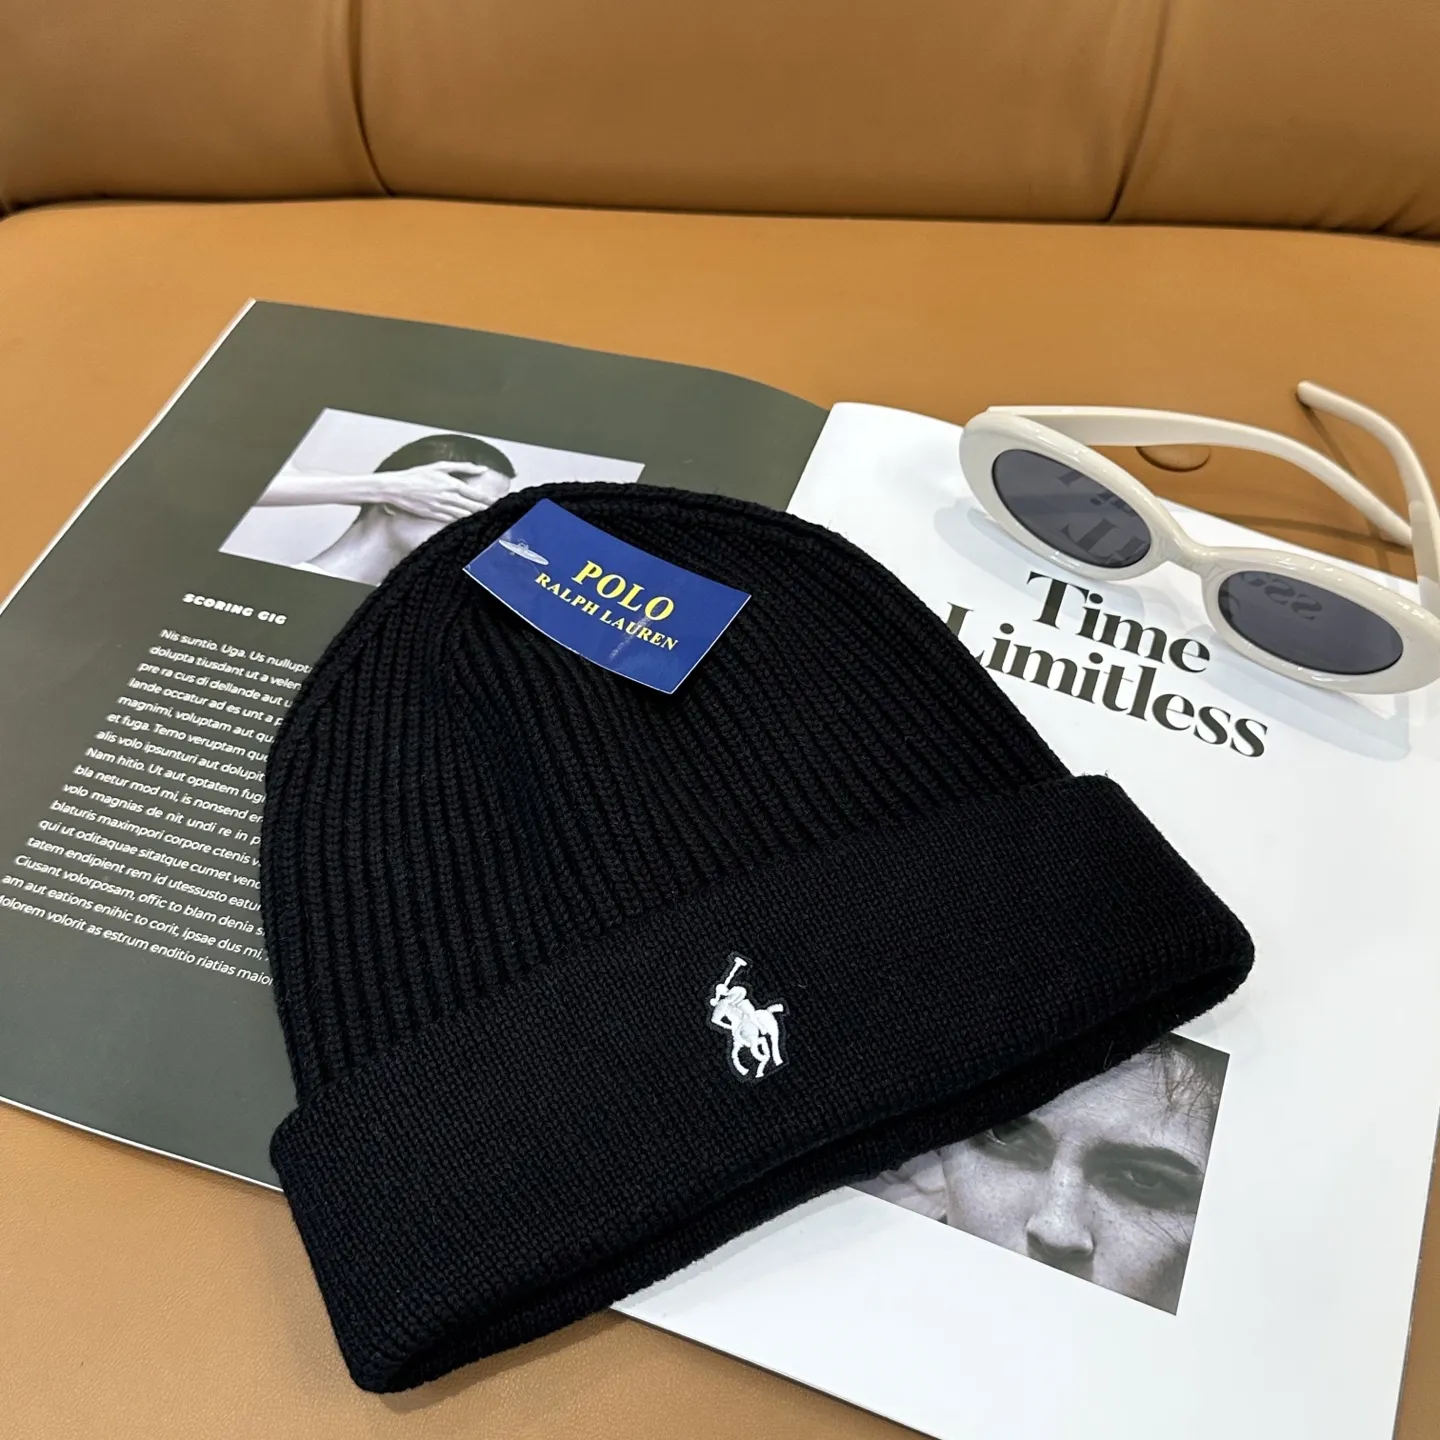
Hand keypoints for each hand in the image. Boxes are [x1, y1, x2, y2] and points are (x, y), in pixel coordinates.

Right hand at [367, 463, 510, 521]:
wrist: (395, 488)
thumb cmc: (417, 475)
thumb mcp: (440, 466)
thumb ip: (463, 467)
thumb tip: (482, 468)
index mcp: (452, 484)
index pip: (476, 495)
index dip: (490, 500)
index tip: (501, 503)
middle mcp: (448, 498)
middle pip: (473, 507)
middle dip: (487, 511)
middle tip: (501, 515)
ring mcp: (441, 508)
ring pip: (465, 516)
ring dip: (478, 518)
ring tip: (490, 521)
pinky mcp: (434, 516)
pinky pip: (453, 521)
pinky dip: (464, 523)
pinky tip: (472, 525)